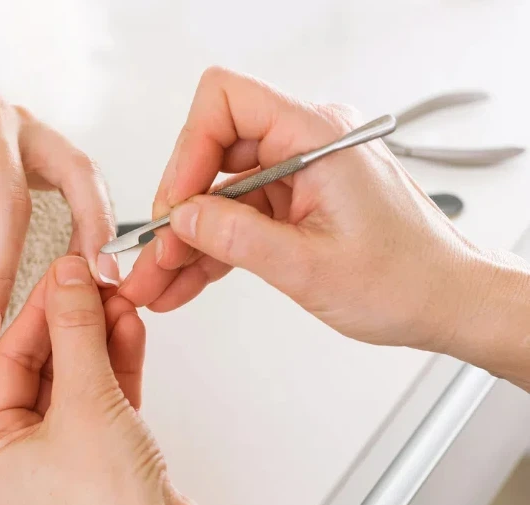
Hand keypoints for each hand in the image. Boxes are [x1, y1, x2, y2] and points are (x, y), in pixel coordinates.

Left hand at [0, 256, 247, 504]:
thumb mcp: (87, 403)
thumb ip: (77, 333)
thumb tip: (67, 280)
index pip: (10, 360)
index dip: (40, 310)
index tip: (64, 272)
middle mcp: (23, 456)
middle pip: (46, 366)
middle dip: (75, 322)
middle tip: (95, 279)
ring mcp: (68, 457)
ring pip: (81, 379)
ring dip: (101, 337)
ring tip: (119, 297)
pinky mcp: (107, 457)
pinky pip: (107, 398)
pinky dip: (119, 364)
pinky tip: (130, 329)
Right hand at [119, 67, 487, 351]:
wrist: (449, 301)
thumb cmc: (407, 279)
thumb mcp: (309, 265)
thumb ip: (237, 238)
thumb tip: (183, 218)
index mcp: (316, 137)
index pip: (226, 102)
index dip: (188, 150)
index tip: (175, 204)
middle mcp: (306, 144)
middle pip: (213, 152)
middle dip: (179, 209)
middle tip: (157, 254)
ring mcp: (300, 173)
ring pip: (220, 193)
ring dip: (188, 239)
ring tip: (158, 282)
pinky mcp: (297, 201)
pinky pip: (240, 217)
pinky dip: (213, 249)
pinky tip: (184, 282)